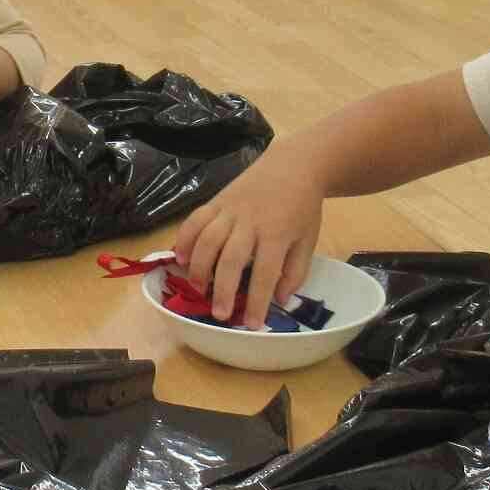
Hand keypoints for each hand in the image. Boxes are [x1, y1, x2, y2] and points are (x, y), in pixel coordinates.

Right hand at [173, 141, 329, 326]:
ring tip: (198, 289)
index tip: (251, 324)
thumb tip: (279, 299)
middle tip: (218, 315)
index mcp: (278, 234)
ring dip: (199, 268)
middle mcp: (251, 223)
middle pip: (231, 259)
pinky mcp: (217, 200)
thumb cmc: (302, 207)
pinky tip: (181, 258)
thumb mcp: (308, 240)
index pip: (265, 274)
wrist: (293, 165)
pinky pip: (195, 220)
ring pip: (208, 240)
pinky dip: (185, 239)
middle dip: (222, 290)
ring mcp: (230, 210)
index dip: (257, 301)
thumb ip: (295, 271)